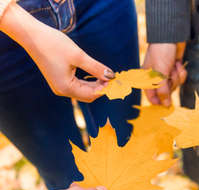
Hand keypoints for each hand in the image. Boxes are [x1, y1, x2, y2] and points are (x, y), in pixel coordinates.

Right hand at [0, 3, 114, 101]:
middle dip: (101, 88)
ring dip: (95, 85)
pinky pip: (76, 86)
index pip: (91, 94)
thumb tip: (111, 76)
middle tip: (113, 78)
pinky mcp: (58, 80)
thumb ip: (95, 67)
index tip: (116, 80)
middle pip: (87, 95)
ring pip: (82, 91)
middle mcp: (62, 91)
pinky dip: (86, 82)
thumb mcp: (78, 56)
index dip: (105, 89)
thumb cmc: (54, 44)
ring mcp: (59, 87)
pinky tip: (94, 75)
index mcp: (66, 88)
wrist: (32, 37)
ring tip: (106, 76)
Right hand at [143, 43, 186, 105]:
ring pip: (174, 85)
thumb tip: (165, 105)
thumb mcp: (160, 73)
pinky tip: (178, 64)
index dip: (159, 101)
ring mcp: (166, 73)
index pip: (151, 96)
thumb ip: (162, 90)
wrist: (172, 34)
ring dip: (176, 77)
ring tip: (174, 67)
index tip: (167, 104)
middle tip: (169, 75)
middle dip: (170, 85)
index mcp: (147, 78)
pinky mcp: (174, 69)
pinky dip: (181, 72)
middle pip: (165, 92)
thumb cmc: (161, 51)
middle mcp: (156, 77)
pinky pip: (180, 78)